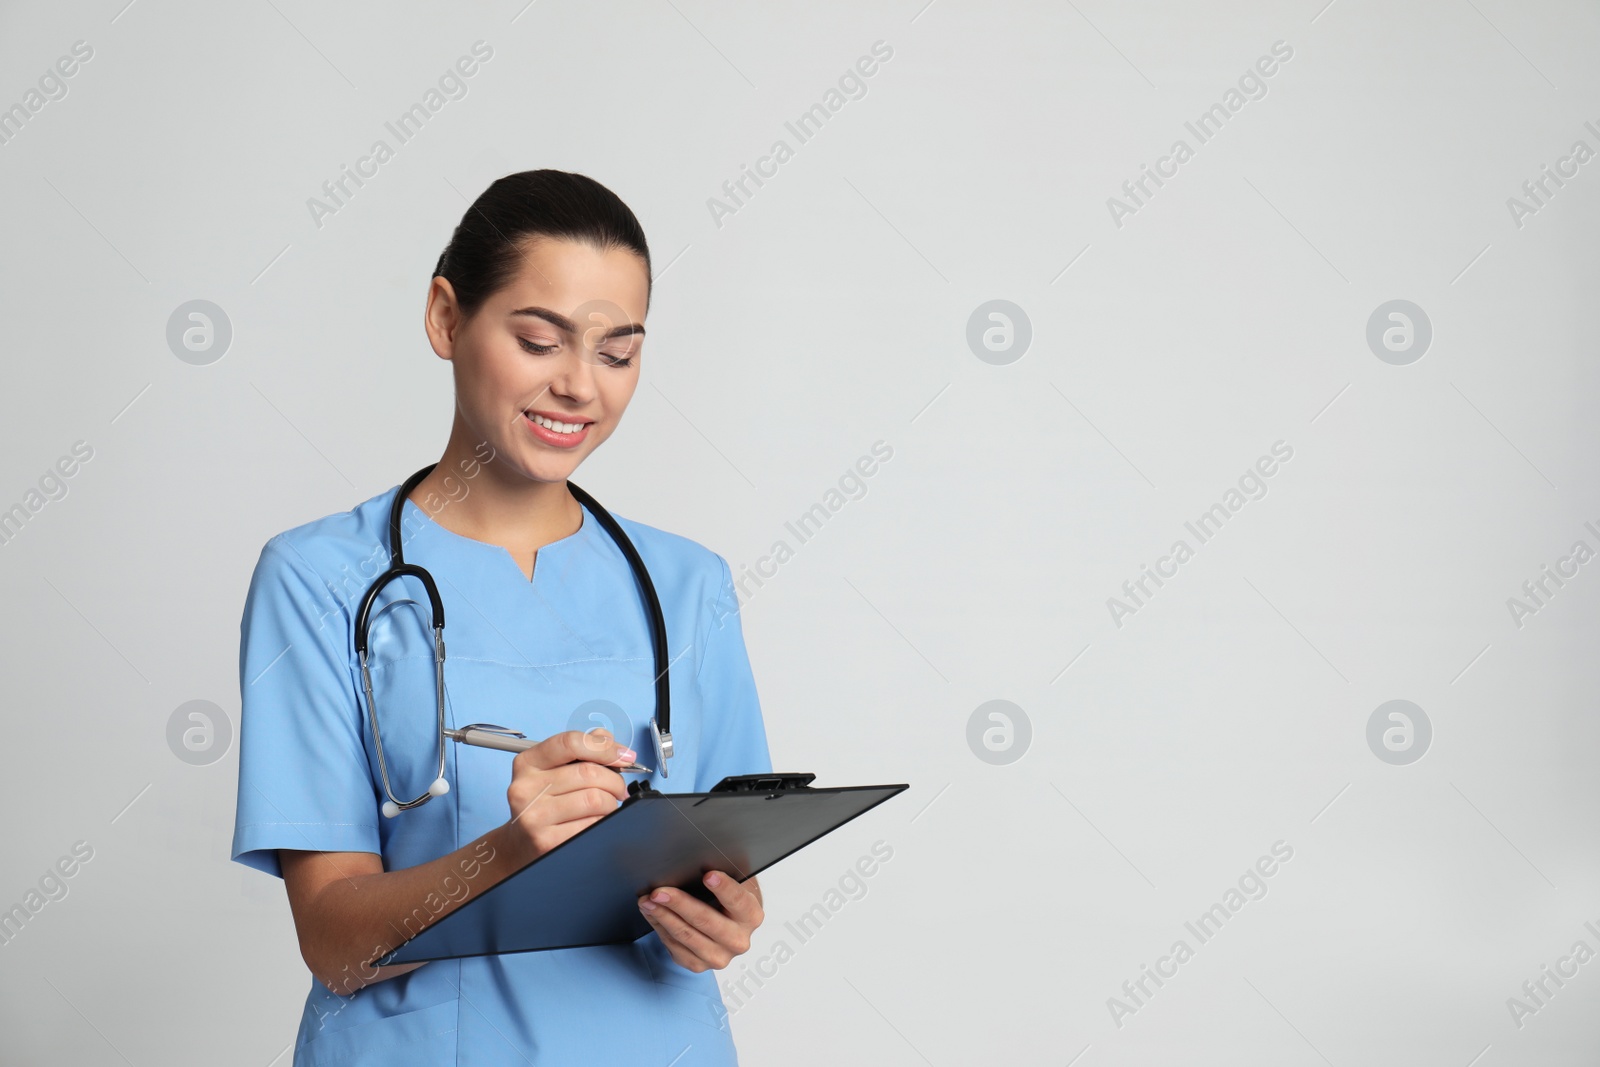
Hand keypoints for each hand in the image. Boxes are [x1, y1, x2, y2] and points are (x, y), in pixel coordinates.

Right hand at [504, 728, 634, 857]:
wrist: (519, 845)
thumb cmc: (542, 803)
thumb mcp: (552, 771)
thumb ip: (580, 750)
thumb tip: (607, 739)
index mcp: (527, 763)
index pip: (570, 743)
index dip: (604, 747)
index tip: (624, 756)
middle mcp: (525, 788)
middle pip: (588, 773)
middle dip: (615, 781)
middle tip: (620, 789)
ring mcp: (533, 816)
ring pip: (595, 800)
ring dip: (611, 803)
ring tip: (607, 806)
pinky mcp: (546, 841)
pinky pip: (592, 825)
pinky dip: (603, 822)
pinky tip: (596, 822)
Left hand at [637, 872, 763, 971]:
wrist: (728, 925)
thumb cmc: (728, 899)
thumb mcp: (734, 883)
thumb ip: (723, 875)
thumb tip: (695, 862)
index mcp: (751, 916)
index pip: (738, 900)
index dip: (723, 888)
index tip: (708, 875)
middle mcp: (738, 940)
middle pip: (705, 921)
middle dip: (679, 904)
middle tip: (659, 892)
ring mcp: (718, 957)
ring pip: (685, 936)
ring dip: (662, 916)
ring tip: (647, 901)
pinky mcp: (698, 965)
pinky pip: (674, 946)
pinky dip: (660, 927)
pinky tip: (651, 913)